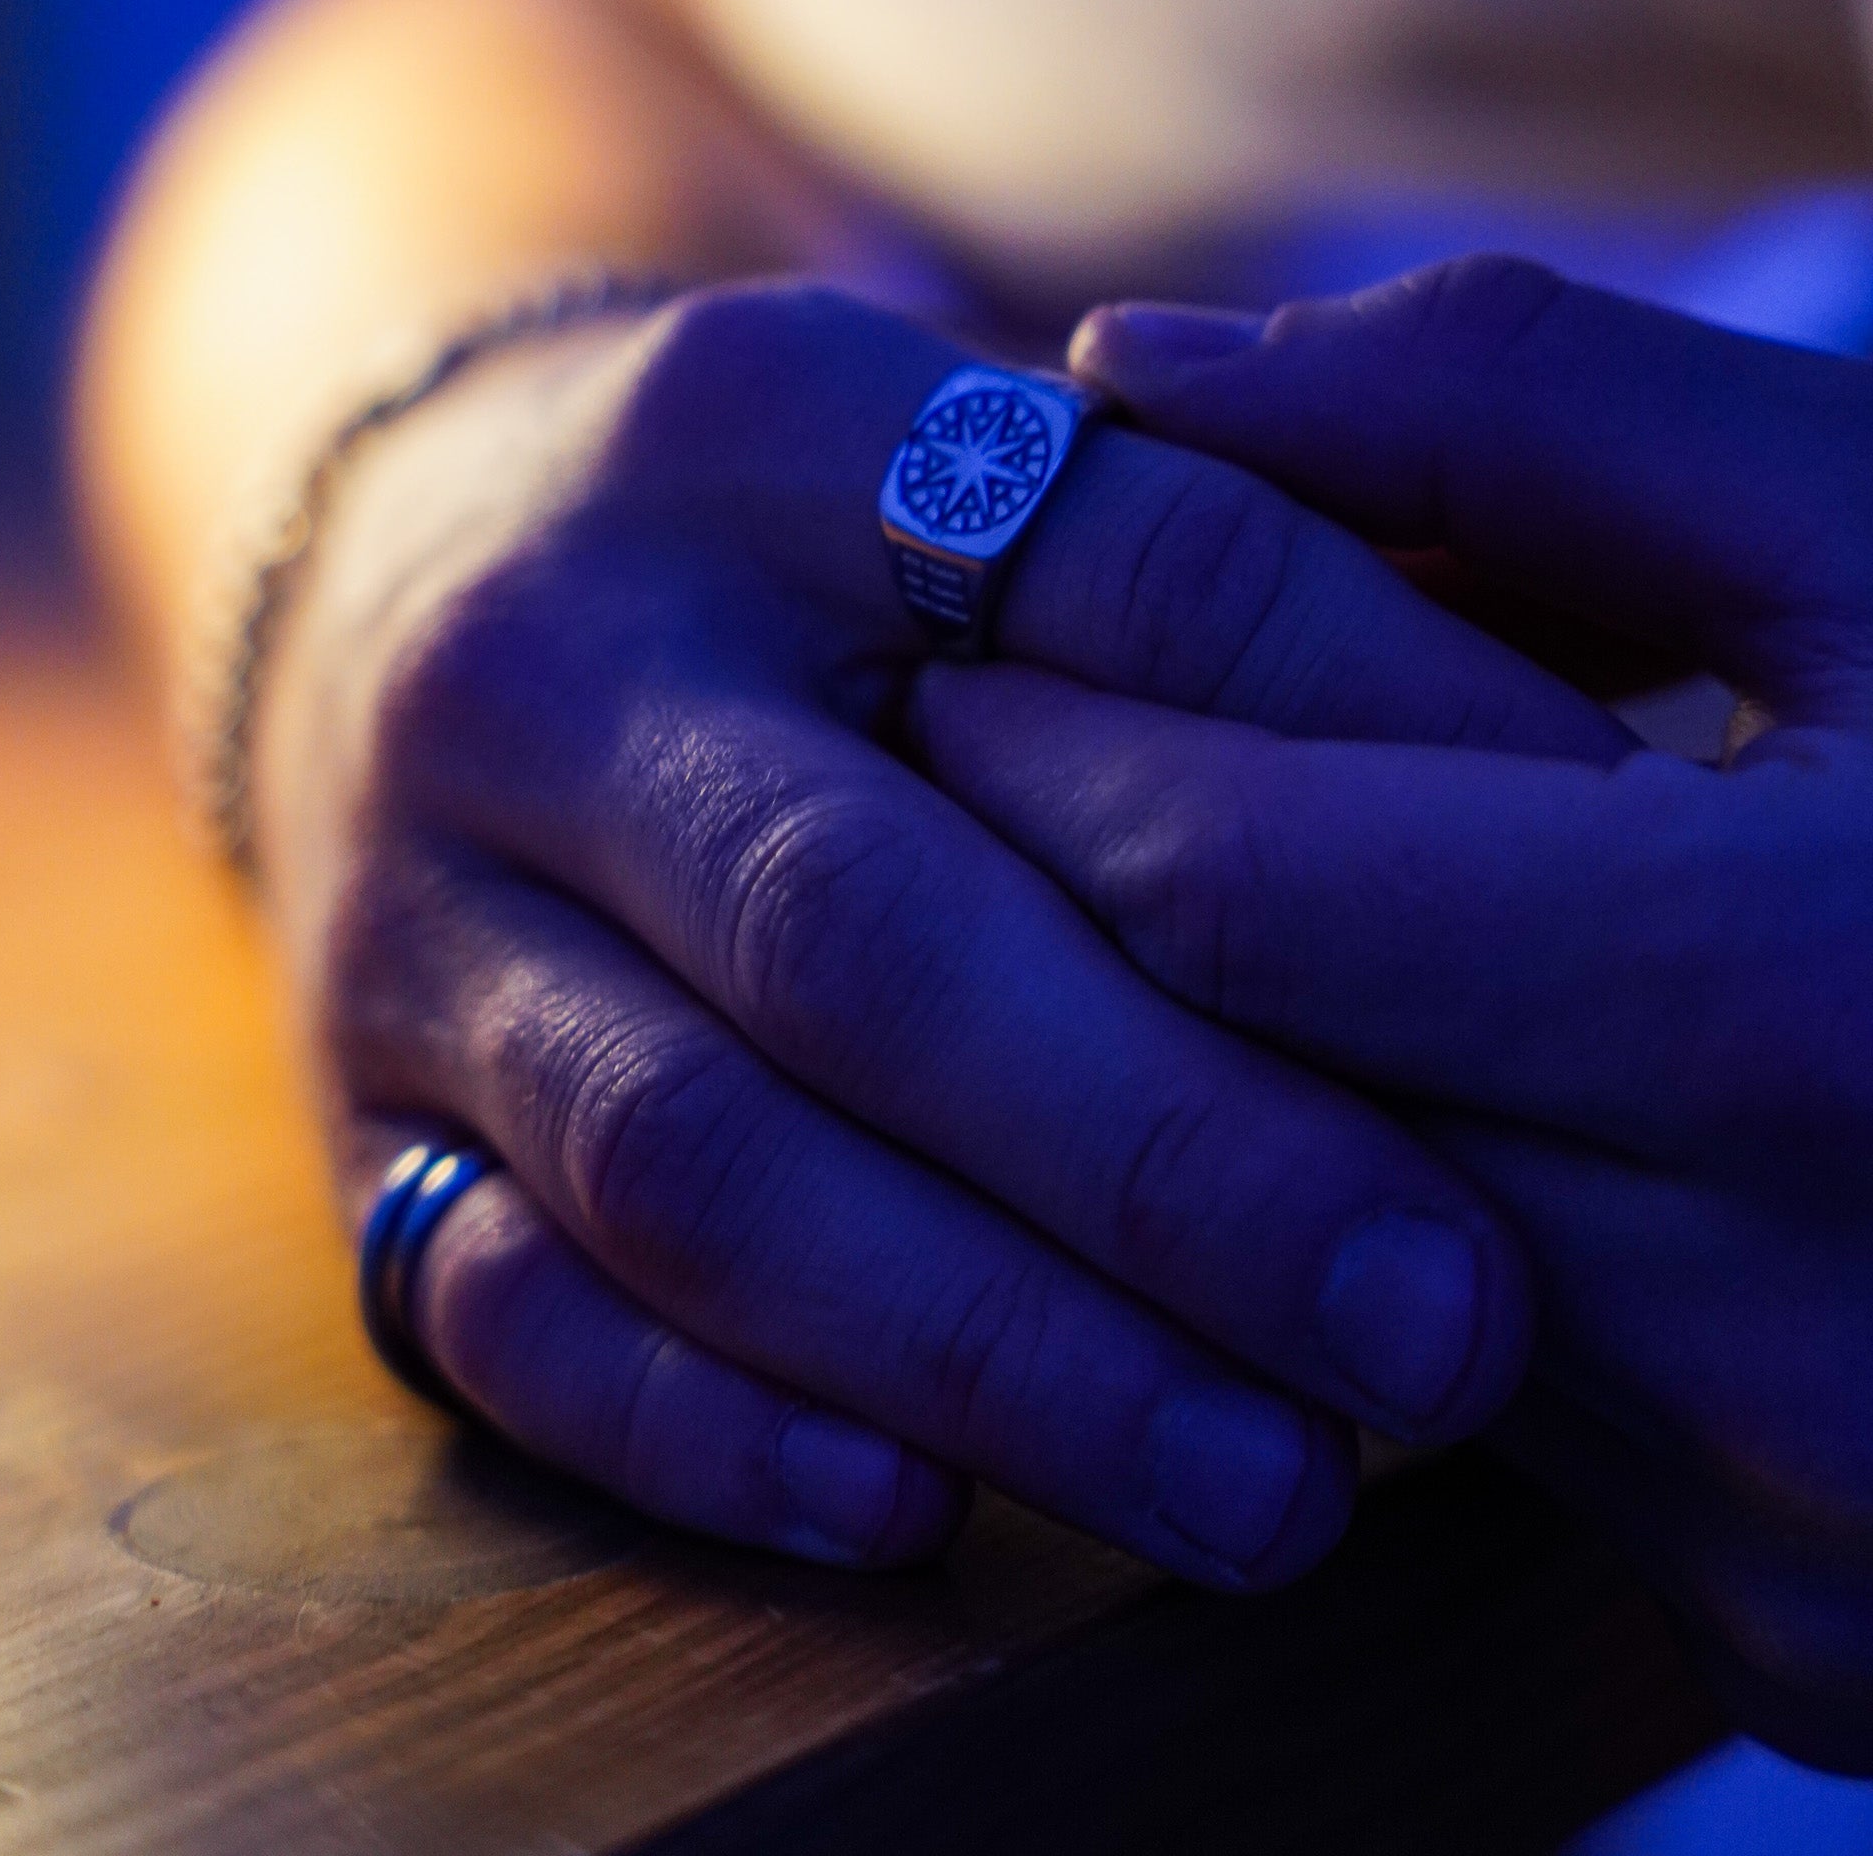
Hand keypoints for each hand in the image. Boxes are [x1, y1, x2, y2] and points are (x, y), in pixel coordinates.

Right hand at [257, 282, 1618, 1586]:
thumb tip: (1534, 779)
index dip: (1366, 764)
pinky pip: (498, 1307)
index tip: (1585, 945)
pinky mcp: (357, 1121)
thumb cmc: (782, 544)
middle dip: (1169, 1154)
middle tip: (1438, 1334)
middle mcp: (545, 669)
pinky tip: (913, 1508)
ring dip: (986, 1342)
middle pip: (862, 929)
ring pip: (692, 1159)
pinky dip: (708, 1426)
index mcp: (757, 434)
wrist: (416, 573)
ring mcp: (415, 911)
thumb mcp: (959, 463)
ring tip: (1262, 1483)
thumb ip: (1217, 574)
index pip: (1114, 583)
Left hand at [916, 259, 1872, 1762]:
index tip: (964, 638)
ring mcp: (1777, 1538)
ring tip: (1220, 879)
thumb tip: (1126, 364)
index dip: (1040, 740)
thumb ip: (1504, 411)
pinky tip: (1431, 1080)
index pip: (1208, 883)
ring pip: (1295, 1258)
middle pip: (1208, 1084)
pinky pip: (1449, 1400)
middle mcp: (1774, 1341)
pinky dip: (1375, 1218)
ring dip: (1214, 1060)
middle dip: (1066, 902)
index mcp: (1817, 1018)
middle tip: (997, 742)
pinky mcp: (1788, 1643)